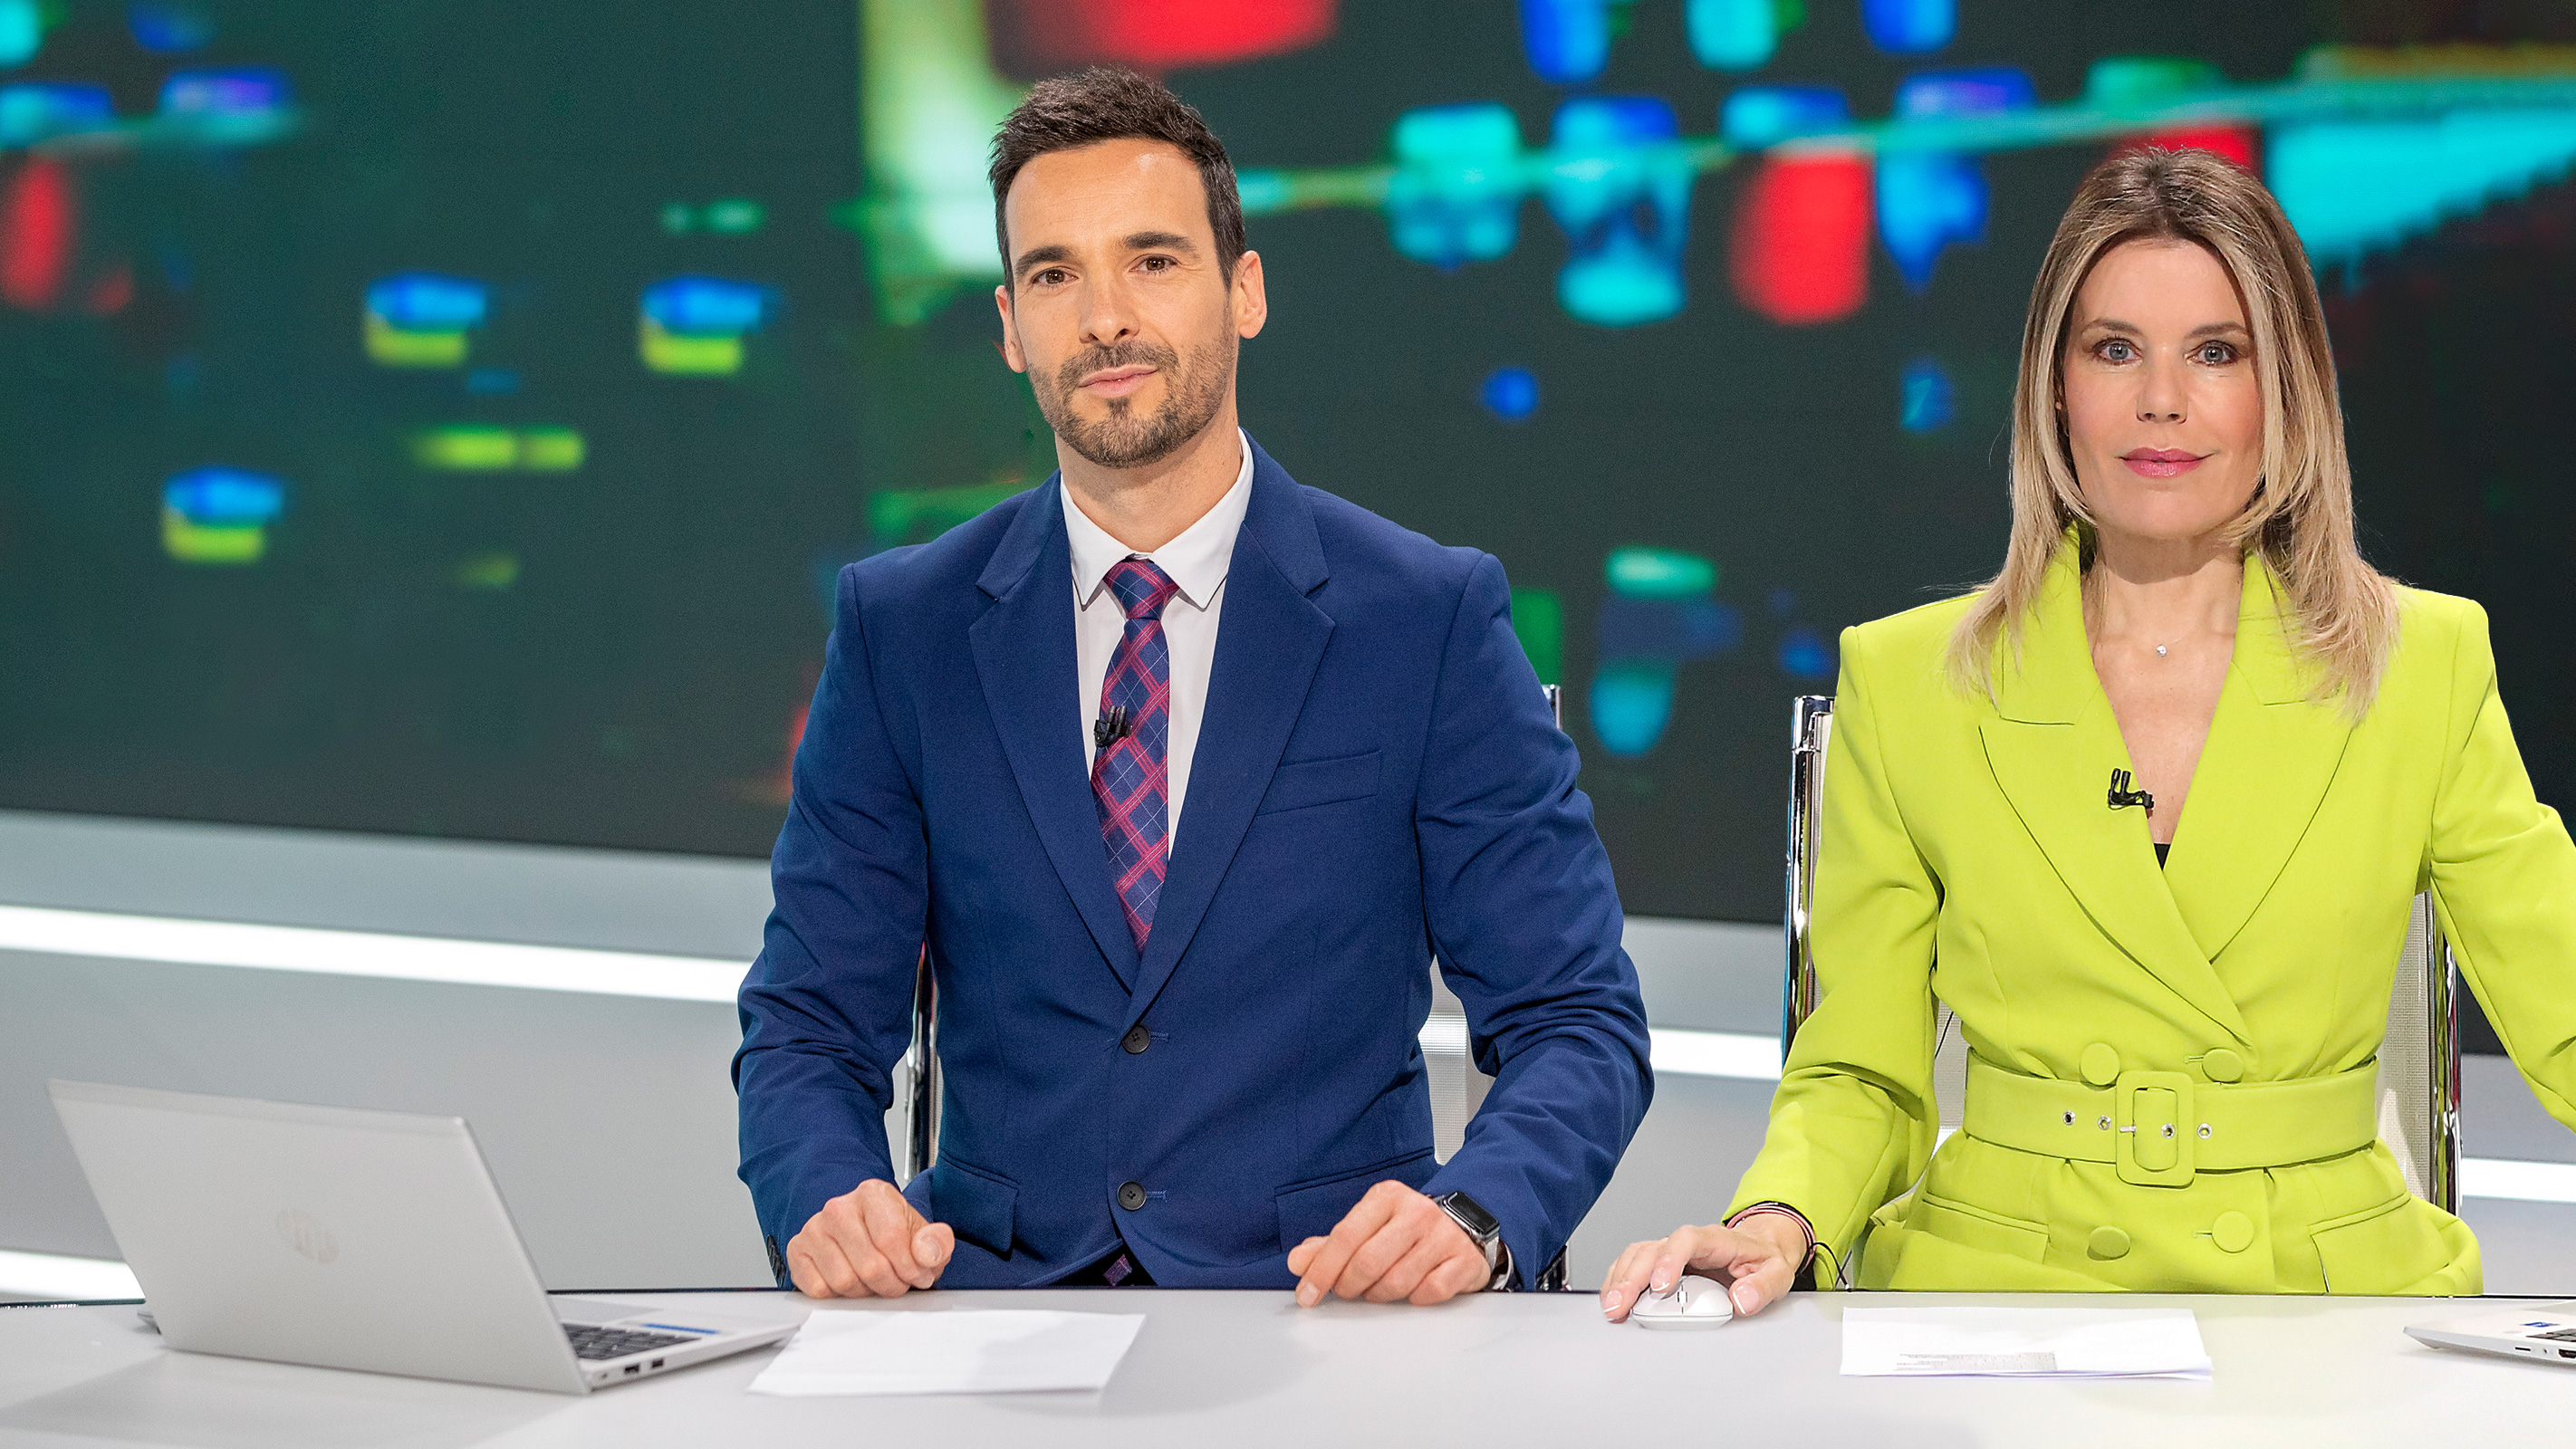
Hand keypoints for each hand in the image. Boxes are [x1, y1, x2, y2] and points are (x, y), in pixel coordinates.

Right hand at [785, 1178, 954, 1298]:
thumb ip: (937, 1243)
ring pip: (844, 1282)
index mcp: (873, 1194)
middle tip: (897, 1281)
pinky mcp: (797, 1251)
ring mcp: (814, 1228)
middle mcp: (838, 1207)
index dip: (909, 1267)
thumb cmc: (893, 1235)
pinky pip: (819, 1290)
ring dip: (865, 1291)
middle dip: (890, 1284)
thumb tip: (927, 1254)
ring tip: (874, 1280)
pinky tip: (850, 1280)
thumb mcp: (926, 1236)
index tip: (917, 1275)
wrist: (867, 1235)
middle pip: (869, 1266)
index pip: (891, 1238)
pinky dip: (838, 1296)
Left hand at [1286, 1180, 1491, 1306]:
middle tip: (1347, 1291)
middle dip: (1349, 1286)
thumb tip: (1297, 1262)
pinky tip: (1413, 1288)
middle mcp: (1417, 1212)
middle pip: (1368, 1262)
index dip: (1321, 1270)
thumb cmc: (1406, 1230)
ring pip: (1397, 1282)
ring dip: (1380, 1295)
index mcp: (1387, 1197)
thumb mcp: (1367, 1227)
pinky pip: (1430, 1292)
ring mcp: (1444, 1236)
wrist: (1464, 1225)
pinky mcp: (1464, 1260)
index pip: (1345, 1237)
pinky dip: (1415, 1298)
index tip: (1307, 1295)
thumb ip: (1329, 1246)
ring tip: (1378, 1288)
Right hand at [1597, 1216, 1805, 1321]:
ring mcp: (1672, 1250)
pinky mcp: (1662, 1262)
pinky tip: (1612, 1298)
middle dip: (1632, 1277)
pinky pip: (1634, 1263)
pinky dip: (1619, 1279)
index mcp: (1715, 1240)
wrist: (1760, 1248)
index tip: (1659, 1287)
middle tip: (1621, 1305)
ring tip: (1611, 1307)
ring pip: (1637, 1254)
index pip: (1686, 1240)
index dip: (1669, 1261)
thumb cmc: (1764, 1261)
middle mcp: (1688, 1242)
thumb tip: (1742, 1300)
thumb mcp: (1777, 1274)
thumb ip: (1762, 1287)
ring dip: (1620, 1279)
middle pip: (1652, 1249)